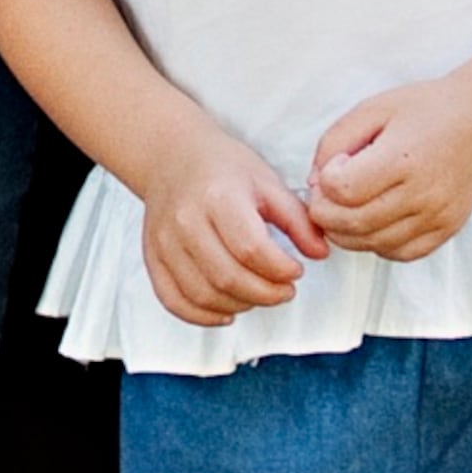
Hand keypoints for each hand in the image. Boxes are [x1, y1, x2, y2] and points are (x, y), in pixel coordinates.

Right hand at [137, 128, 322, 327]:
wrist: (172, 156)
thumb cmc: (221, 167)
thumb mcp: (267, 182)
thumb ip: (296, 219)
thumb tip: (319, 253)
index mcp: (218, 196)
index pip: (251, 248)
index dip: (280, 269)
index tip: (296, 271)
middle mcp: (185, 220)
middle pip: (227, 276)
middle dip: (265, 294)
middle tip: (284, 291)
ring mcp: (164, 242)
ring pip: (202, 294)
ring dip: (239, 305)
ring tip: (258, 295)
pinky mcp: (152, 258)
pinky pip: (174, 300)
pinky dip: (202, 316)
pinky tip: (226, 311)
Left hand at [308, 76, 471, 262]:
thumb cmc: (425, 109)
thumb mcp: (373, 108)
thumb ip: (334, 142)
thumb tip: (313, 184)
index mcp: (402, 157)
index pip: (342, 191)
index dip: (325, 182)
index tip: (334, 167)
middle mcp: (422, 193)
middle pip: (351, 224)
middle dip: (324, 213)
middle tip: (324, 195)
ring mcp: (436, 216)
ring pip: (372, 244)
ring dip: (346, 232)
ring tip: (346, 207)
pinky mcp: (446, 229)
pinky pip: (400, 253)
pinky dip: (377, 243)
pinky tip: (374, 221)